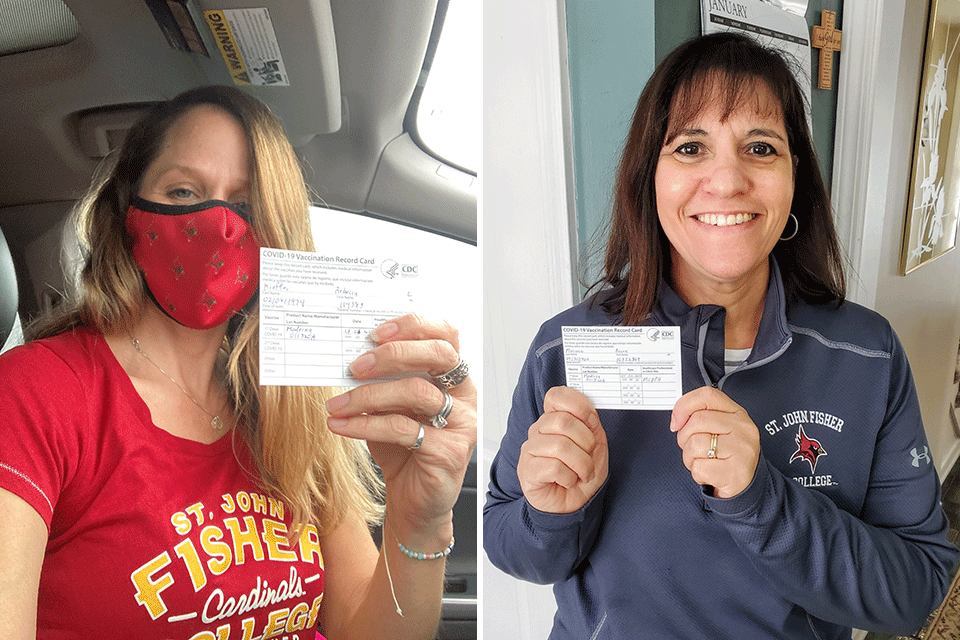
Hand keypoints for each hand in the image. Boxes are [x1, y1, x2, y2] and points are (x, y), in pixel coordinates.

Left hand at [324, 315, 476, 540]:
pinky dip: (366, 425)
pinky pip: (404, 430)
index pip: (446, 335)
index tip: (375, 332)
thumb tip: (351, 356)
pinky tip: (342, 425)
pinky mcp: (449, 452)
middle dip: (394, 354)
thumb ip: (383, 381)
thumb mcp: (390, 408)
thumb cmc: (403, 450)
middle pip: (439, 355)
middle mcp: (465, 396)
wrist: (413, 502)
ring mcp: (461, 424)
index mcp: (454, 378)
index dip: (414, 326)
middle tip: (356, 365)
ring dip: (370, 395)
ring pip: (417, 392)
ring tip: (338, 404)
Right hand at [516, 386, 607, 513]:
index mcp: (554, 420)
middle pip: (563, 422)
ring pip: (561, 446)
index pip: (557, 396)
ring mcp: (530, 449)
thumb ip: (591, 425)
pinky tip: (567, 481)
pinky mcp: (528, 470)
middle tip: (588, 456)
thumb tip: (588, 412)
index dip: (578, 404)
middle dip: (586, 442)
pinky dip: (569, 477)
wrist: (571, 505)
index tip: (591, 420)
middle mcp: (539, 431)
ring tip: (582, 473)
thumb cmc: (580, 474)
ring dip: (581, 464)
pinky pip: (554, 467)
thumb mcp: (595, 446)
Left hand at [670, 386, 759, 498]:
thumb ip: (702, 416)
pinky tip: (709, 473)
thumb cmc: (728, 455)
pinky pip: (699, 468)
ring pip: (695, 444)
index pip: (707, 395)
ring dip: (690, 457)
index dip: (684, 406)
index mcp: (737, 413)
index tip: (677, 422)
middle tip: (693, 448)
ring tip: (703, 461)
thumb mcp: (721, 429)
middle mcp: (743, 428)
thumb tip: (677, 419)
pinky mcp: (734, 472)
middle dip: (684, 437)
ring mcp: (741, 450)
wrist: (746, 485)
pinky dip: (697, 473)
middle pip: (697, 421)